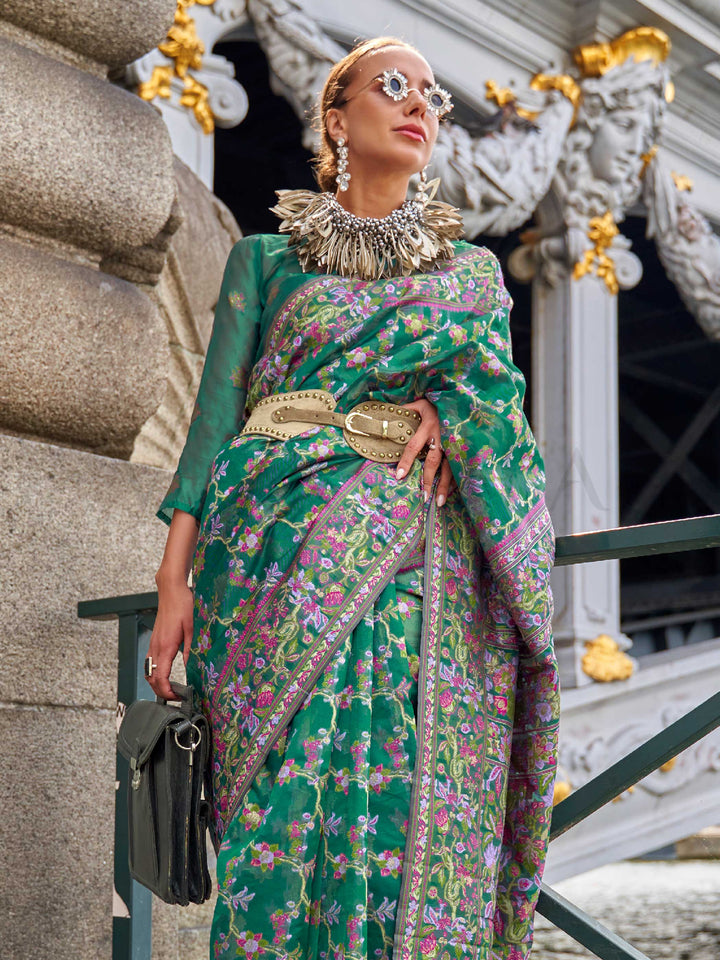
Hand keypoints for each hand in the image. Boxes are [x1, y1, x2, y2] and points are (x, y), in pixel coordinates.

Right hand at [145, 572, 193, 699]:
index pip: (160, 677)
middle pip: (151, 678)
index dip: (167, 691)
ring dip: (156, 683)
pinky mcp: (154, 640)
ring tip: (171, 689)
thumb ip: (191, 649)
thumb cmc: (183, 605)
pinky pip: (150, 662)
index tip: (177, 697)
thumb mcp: (193, 628)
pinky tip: (166, 674)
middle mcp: (155, 647)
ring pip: (149, 671)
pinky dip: (155, 673)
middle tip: (176, 697)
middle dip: (161, 691)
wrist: (171, 590)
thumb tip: (192, 667)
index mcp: (165, 646)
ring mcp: (153, 644)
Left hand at [394, 398, 455, 505]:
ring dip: (444, 486)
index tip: (399, 476)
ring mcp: (454, 444)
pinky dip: (455, 481)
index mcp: (428, 426)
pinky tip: (451, 494)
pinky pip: (459, 467)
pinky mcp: (463, 448)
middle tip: (423, 497)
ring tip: (438, 503)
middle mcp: (441, 438)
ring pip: (449, 468)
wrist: (461, 400)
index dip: (406, 461)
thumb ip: (405, 410)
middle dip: (428, 480)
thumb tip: (385, 414)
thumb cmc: (437, 403)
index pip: (414, 446)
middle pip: (433, 462)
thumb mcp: (420, 403)